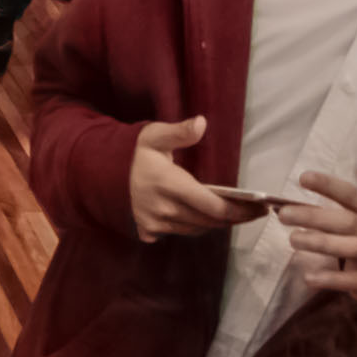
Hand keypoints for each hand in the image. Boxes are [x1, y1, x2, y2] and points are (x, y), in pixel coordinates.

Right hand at [125, 117, 261, 241]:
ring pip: (197, 229)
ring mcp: (155, 223)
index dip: (241, 210)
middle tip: (253, 210)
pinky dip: (193, 227)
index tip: (261, 208)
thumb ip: (178, 132)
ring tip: (231, 213)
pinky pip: (178, 233)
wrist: (96, 173)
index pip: (214, 207)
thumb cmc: (130, 154)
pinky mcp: (147, 231)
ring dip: (216, 222)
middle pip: (211, 221)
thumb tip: (202, 122)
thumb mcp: (152, 136)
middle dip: (235, 217)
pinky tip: (200, 217)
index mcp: (170, 185)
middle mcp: (164, 209)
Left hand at [279, 173, 356, 304]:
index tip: (303, 178)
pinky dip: (329, 279)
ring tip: (293, 239)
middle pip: (345, 221)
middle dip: (313, 216)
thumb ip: (339, 203)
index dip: (328, 185)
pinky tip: (309, 277)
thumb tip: (297, 188)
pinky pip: (351, 280)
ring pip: (348, 248)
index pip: (351, 194)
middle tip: (283, 214)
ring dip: (319, 243)